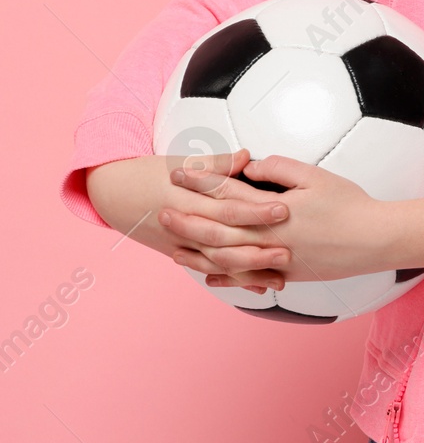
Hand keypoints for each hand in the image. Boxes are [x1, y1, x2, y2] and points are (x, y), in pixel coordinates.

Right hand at [86, 151, 292, 294]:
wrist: (114, 192)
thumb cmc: (150, 173)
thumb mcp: (181, 161)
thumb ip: (217, 163)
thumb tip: (246, 157)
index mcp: (187, 198)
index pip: (226, 206)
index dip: (255, 210)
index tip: (284, 209)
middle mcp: (183, 225)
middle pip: (224, 240)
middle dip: (257, 247)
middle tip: (288, 249)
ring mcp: (180, 244)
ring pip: (217, 263)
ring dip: (248, 271)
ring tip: (279, 276)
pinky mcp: (180, 254)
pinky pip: (209, 270)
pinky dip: (233, 279)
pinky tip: (258, 285)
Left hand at [166, 154, 398, 284]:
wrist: (375, 240)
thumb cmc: (350, 205)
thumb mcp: (317, 176)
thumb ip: (280, 169)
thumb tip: (250, 168)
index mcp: (274, 209)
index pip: (229, 193)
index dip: (201, 183)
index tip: (179, 174)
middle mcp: (269, 237)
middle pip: (218, 228)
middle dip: (188, 219)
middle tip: (162, 211)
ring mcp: (277, 259)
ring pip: (228, 258)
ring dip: (199, 252)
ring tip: (176, 248)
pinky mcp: (288, 274)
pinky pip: (250, 278)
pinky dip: (227, 278)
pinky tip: (210, 275)